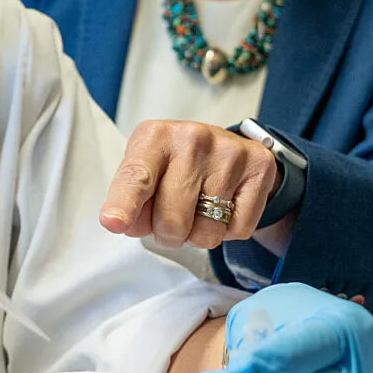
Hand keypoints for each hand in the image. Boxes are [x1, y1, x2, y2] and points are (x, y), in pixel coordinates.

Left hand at [100, 119, 278, 249]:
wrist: (223, 148)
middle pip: (172, 220)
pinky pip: (238, 229)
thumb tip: (125, 225)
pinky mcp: (259, 167)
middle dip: (168, 233)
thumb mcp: (144, 172)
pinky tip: (224, 204)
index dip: (124, 204)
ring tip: (198, 208)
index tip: (113, 222)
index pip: (136, 177)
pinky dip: (228, 230)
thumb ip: (130, 201)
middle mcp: (192, 138)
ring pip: (206, 232)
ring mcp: (229, 152)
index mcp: (154, 137)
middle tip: (172, 216)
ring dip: (198, 235)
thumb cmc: (174, 164)